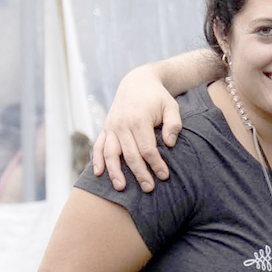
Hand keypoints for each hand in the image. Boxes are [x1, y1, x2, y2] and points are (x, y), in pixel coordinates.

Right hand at [91, 65, 181, 191]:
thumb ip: (174, 124)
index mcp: (139, 120)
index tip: (164, 176)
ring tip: (121, 188)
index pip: (147, 149)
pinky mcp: (105, 128)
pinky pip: (98, 146)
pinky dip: (96, 160)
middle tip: (149, 188)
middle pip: (130, 155)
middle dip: (139, 173)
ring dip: (114, 172)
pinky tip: (98, 173)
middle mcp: (122, 125)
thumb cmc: (157, 98)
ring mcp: (111, 127)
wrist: (137, 82)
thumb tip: (170, 144)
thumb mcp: (171, 106)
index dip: (156, 164)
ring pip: (110, 153)